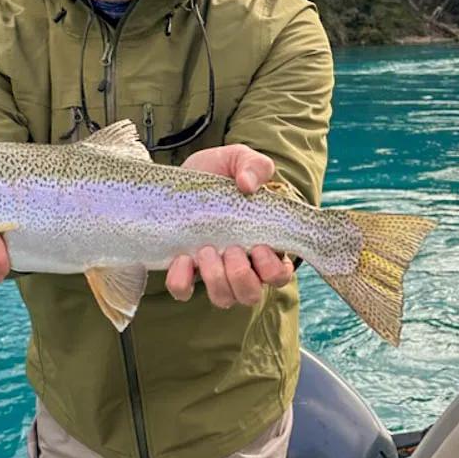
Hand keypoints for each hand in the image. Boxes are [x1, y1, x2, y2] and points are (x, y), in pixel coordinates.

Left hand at [165, 144, 295, 306]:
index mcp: (263, 244)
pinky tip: (182, 257)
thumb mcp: (238, 159)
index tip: (259, 247)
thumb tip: (248, 184)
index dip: (273, 269)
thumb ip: (254, 165)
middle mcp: (241, 265)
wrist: (179, 175)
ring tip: (206, 250)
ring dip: (216, 279)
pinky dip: (183, 280)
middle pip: (251, 294)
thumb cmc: (218, 172)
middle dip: (241, 275)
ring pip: (223, 298)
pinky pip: (183, 292)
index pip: (279, 274)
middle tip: (231, 249)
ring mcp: (212, 272)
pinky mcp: (183, 272)